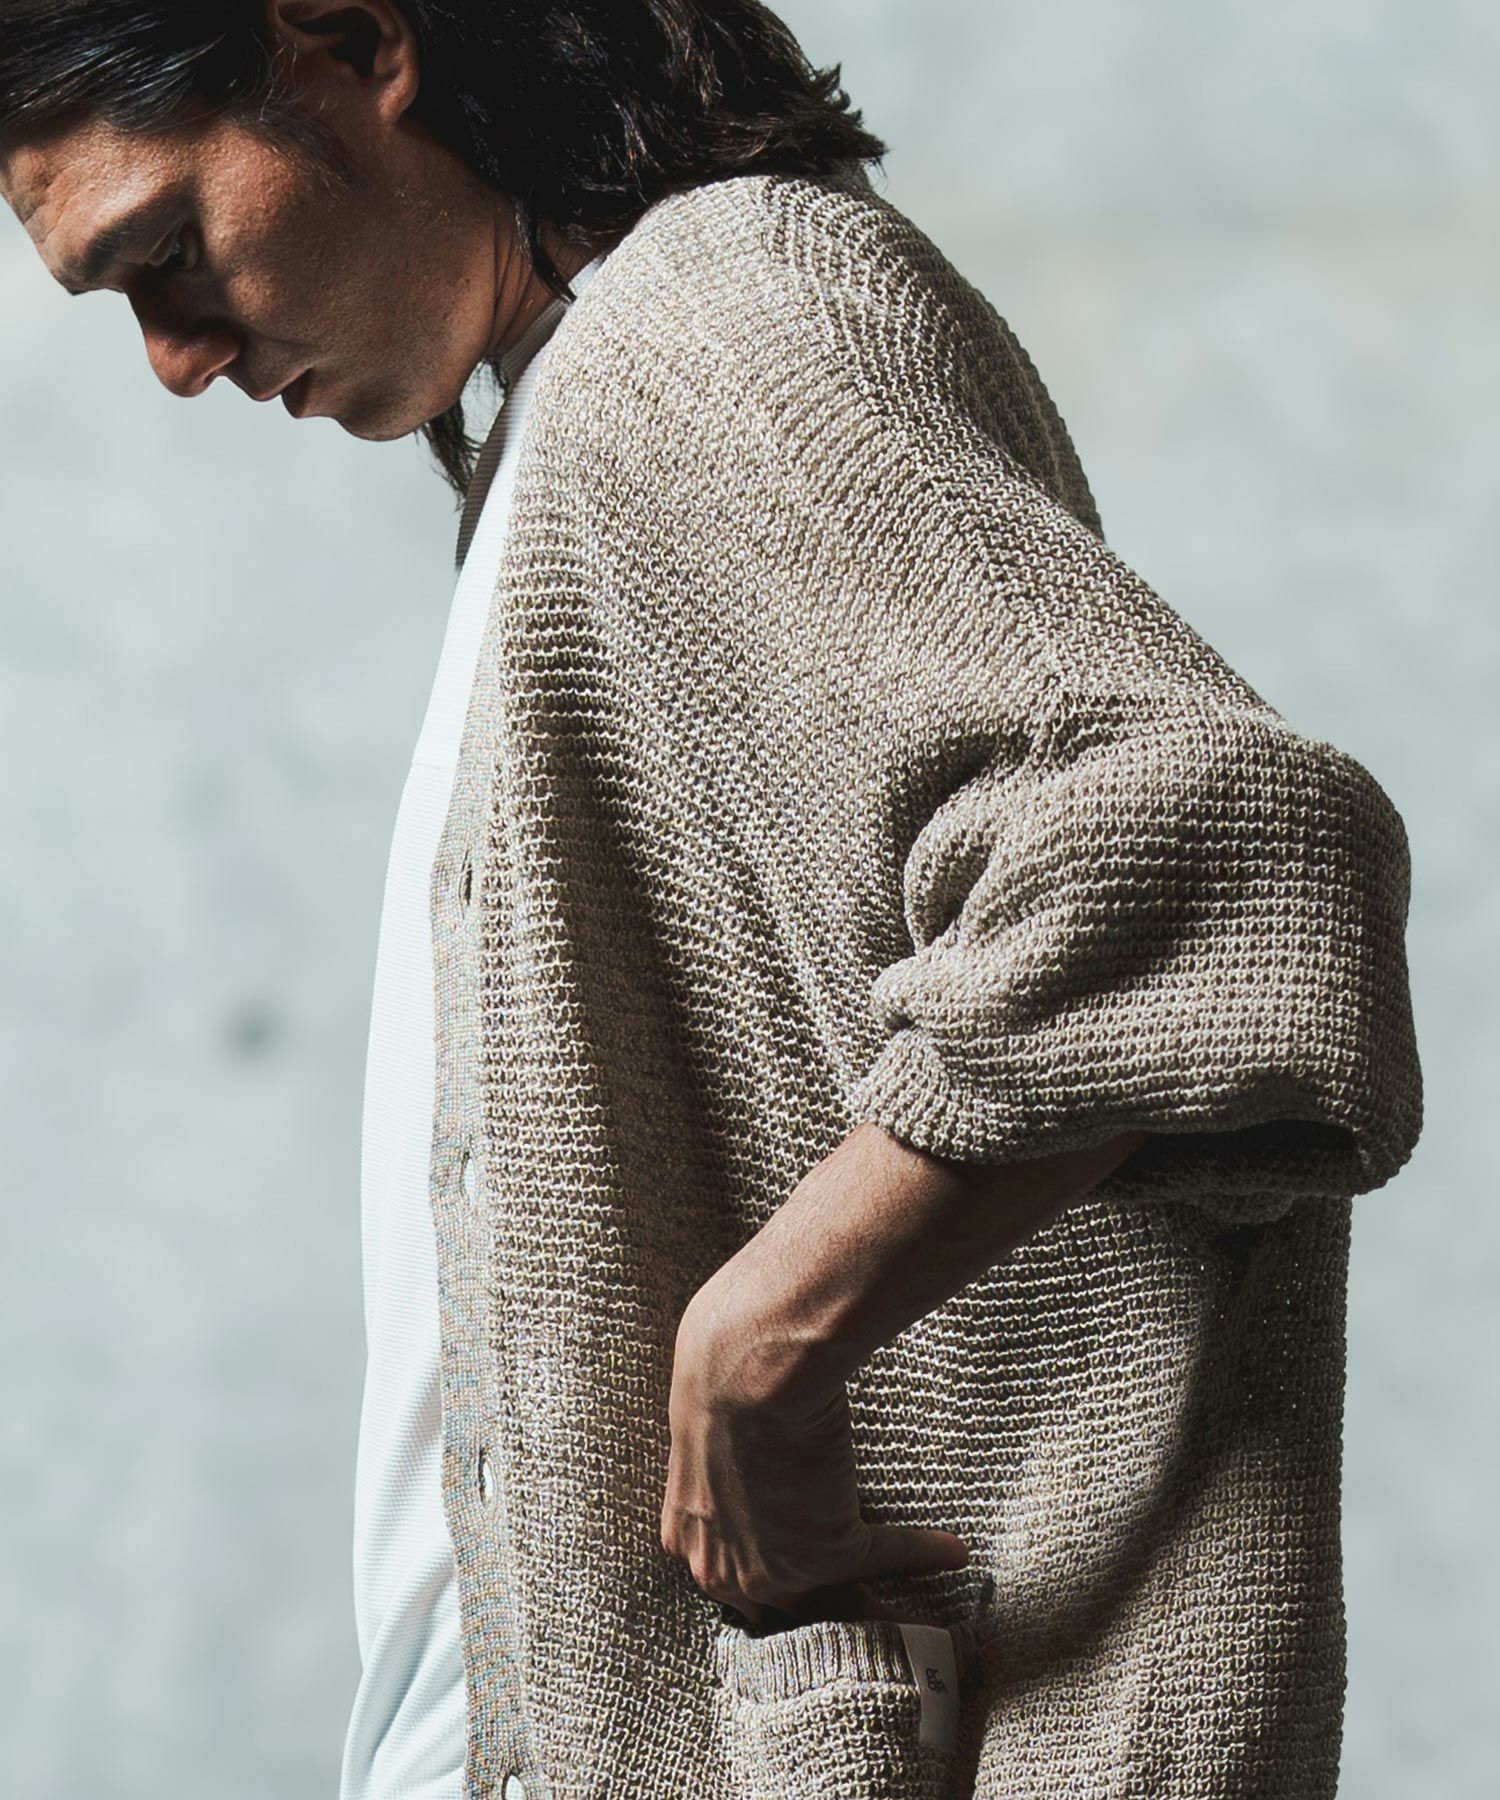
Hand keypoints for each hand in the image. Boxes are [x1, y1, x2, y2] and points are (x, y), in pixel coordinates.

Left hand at [660, 1306, 969, 1631]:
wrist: (743, 1373)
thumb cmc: (716, 1378)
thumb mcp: (701, 1438)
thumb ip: (715, 1469)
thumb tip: (735, 1447)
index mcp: (688, 1542)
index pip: (732, 1583)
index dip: (771, 1586)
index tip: (799, 1589)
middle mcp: (725, 1572)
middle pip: (783, 1615)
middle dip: (823, 1623)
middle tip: (858, 1633)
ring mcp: (779, 1569)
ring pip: (836, 1608)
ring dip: (879, 1614)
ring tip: (912, 1628)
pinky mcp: (830, 1550)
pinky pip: (887, 1557)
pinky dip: (923, 1553)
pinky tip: (951, 1551)